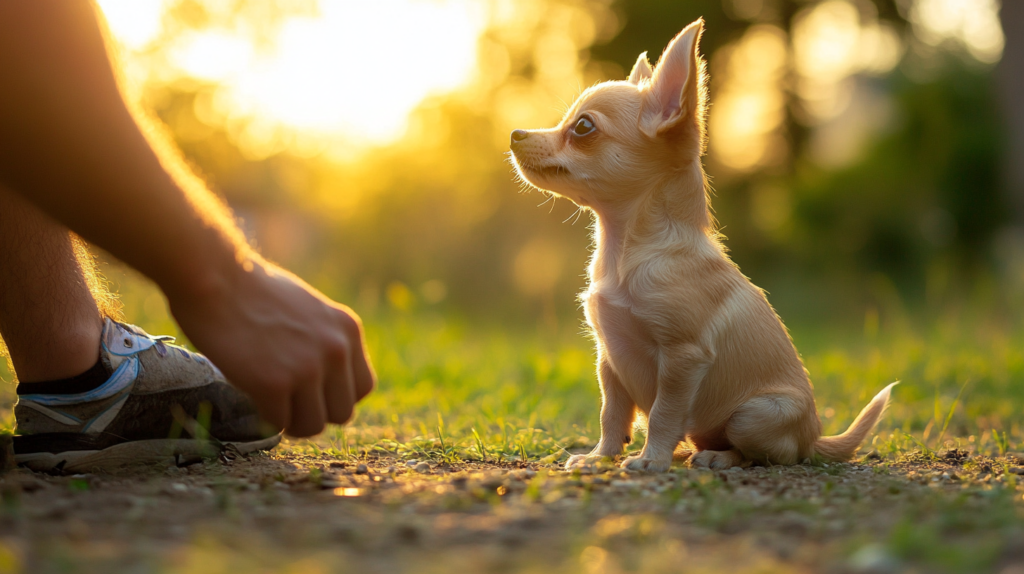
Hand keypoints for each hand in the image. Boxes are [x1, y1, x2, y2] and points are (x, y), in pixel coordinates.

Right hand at [165, 257, 374, 436]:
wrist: (216, 279)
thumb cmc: (254, 292)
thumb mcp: (311, 311)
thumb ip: (326, 342)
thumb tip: (326, 381)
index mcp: (348, 330)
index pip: (363, 387)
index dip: (335, 396)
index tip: (313, 392)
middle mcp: (336, 350)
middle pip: (343, 413)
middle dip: (315, 413)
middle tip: (289, 402)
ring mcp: (308, 368)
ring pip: (313, 426)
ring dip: (291, 421)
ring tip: (270, 403)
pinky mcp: (275, 384)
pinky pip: (279, 423)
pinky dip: (264, 416)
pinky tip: (252, 395)